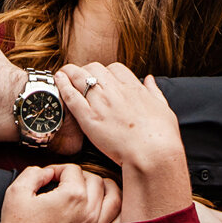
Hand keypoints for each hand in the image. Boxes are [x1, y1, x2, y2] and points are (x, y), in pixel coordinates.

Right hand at [0, 164, 121, 222]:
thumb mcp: (17, 190)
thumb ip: (35, 172)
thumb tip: (49, 172)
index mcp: (72, 196)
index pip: (74, 170)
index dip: (60, 169)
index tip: (50, 176)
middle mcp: (88, 213)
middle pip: (97, 182)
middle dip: (82, 176)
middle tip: (68, 182)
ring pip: (115, 201)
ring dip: (107, 189)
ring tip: (98, 187)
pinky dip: (116, 214)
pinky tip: (108, 210)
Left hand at [55, 62, 190, 222]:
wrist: (152, 154)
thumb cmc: (162, 136)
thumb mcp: (163, 108)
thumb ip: (154, 92)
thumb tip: (150, 79)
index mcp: (133, 87)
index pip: (115, 68)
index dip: (106, 72)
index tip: (102, 79)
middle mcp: (115, 90)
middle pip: (94, 68)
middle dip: (87, 70)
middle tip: (81, 78)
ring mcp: (100, 103)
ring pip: (79, 77)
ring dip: (70, 73)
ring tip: (63, 74)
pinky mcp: (88, 118)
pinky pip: (71, 96)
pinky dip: (62, 85)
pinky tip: (58, 80)